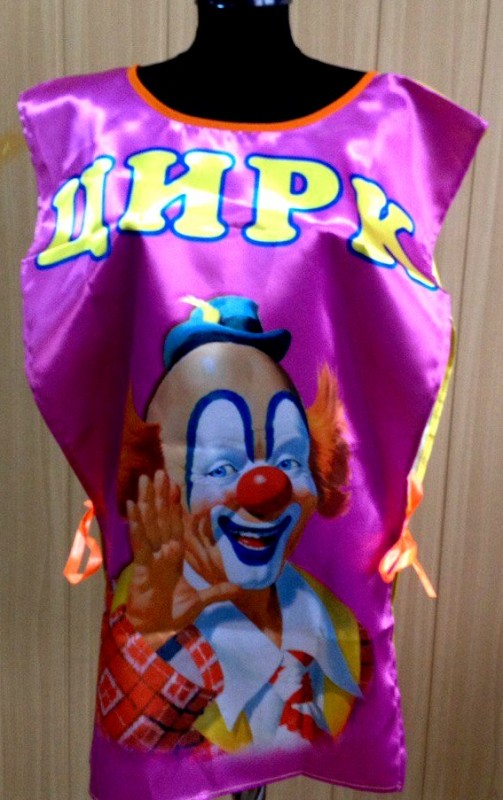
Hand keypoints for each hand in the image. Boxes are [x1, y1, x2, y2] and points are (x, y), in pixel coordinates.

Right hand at [126, 471, 238, 649]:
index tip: (176, 485)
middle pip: (161, 518)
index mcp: (174, 557)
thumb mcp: (200, 602)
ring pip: (149, 523)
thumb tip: (238, 588)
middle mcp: (161, 552)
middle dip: (160, 495)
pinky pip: (140, 541)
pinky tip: (133, 507)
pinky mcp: (142, 566)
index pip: (176, 525)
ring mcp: (151, 557)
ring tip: (144, 480)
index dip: (176, 506)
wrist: (155, 633)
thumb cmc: (172, 616)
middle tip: (158, 472)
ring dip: (148, 501)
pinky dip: (136, 524)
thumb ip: (217, 592)